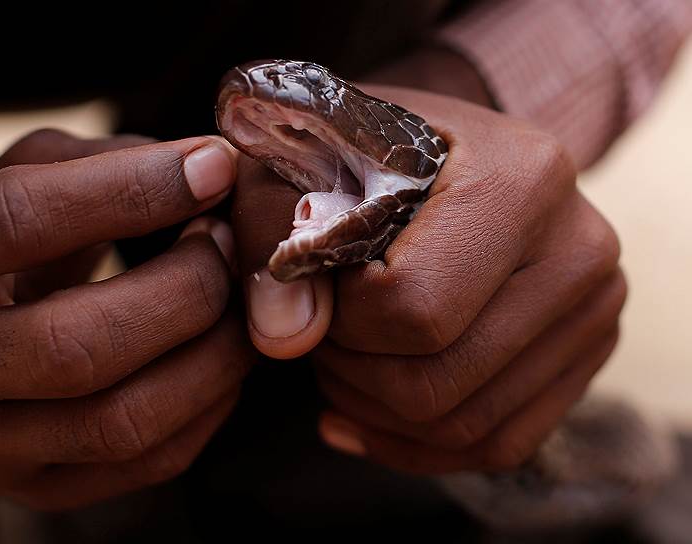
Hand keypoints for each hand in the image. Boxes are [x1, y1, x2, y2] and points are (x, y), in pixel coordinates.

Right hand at [0, 129, 254, 507]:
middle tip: (228, 243)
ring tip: (239, 301)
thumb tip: (212, 169)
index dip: (131, 190)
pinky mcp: (38, 489)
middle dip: (186, 286)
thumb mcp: (20, 179)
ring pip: (120, 420)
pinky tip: (220, 354)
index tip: (214, 168)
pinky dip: (211, 402)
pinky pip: (150, 460)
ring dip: (213, 353)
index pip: (17, 221)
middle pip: (74, 345)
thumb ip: (104, 162)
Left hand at [233, 87, 623, 473]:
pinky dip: (416, 445)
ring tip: (338, 365)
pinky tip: (361, 414)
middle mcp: (578, 248)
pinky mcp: (586, 355)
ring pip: (464, 426)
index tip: (315, 286)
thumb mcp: (302, 161)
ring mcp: (593, 309)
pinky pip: (499, 443)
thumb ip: (272, 233)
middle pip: (438, 382)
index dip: (340, 321)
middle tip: (317, 335)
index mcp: (520, 179)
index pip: (414, 307)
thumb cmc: (369, 148)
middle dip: (350, 374)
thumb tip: (285, 340)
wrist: (444, 149)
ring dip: (374, 412)